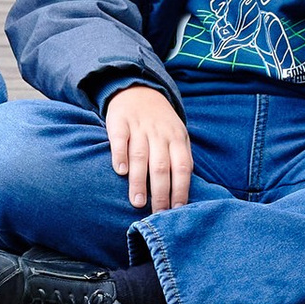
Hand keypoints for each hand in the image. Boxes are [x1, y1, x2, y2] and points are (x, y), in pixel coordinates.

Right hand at [103, 83, 193, 213]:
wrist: (138, 90)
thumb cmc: (160, 123)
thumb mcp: (178, 136)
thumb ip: (182, 159)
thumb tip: (185, 192)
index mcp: (177, 138)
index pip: (182, 167)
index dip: (181, 189)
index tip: (176, 211)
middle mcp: (159, 134)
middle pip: (161, 166)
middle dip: (160, 192)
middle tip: (156, 214)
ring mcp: (139, 127)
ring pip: (141, 156)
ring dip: (139, 181)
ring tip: (137, 202)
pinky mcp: (120, 121)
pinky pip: (120, 139)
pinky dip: (120, 155)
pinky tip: (120, 171)